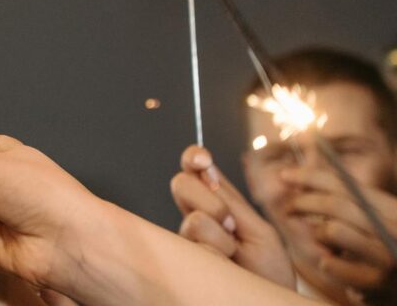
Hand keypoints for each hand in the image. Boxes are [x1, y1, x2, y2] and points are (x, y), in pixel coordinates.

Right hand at [170, 145, 293, 287]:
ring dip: (218, 237)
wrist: (264, 302)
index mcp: (219, 202)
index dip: (193, 157)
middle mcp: (197, 215)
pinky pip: (193, 243)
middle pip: (181, 184)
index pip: (195, 169)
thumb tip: (207, 168)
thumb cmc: (267, 271)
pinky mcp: (180, 256)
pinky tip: (222, 264)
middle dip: (209, 200)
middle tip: (230, 225)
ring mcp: (186, 237)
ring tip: (232, 255)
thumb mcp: (259, 232)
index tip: (203, 160)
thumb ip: (232, 202)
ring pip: (192, 219)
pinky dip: (214, 252)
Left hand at [283, 165, 396, 291]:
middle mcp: (393, 229)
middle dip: (303, 202)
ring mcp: (386, 256)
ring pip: (331, 230)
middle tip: (288, 207)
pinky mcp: (375, 282)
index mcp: (393, 209)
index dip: (311, 176)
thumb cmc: (385, 249)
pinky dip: (324, 262)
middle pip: (335, 204)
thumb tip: (307, 171)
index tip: (285, 175)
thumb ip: (350, 200)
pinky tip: (329, 262)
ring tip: (320, 239)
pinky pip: (331, 263)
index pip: (346, 184)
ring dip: (316, 233)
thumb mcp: (377, 219)